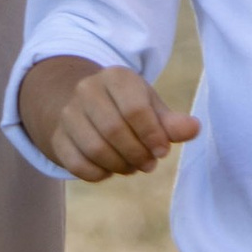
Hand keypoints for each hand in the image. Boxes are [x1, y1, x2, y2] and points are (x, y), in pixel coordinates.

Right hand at [19, 57, 199, 180]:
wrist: (83, 104)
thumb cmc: (127, 106)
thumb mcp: (151, 106)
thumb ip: (172, 122)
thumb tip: (193, 128)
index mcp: (116, 77)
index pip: (134, 109)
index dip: (152, 136)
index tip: (162, 151)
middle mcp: (87, 90)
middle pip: (113, 130)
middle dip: (137, 154)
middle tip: (149, 165)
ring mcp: (68, 114)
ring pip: (94, 149)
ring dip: (119, 166)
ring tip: (132, 167)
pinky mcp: (58, 137)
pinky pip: (77, 164)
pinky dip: (99, 174)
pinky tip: (110, 170)